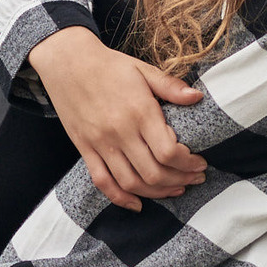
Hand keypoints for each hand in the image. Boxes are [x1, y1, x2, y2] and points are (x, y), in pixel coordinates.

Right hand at [26, 25, 207, 210]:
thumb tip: (197, 98)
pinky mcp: (85, 149)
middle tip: (194, 178)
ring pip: (131, 182)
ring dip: (157, 192)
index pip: (169, 151)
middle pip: (154, 172)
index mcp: (139, 111)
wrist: (67, 62)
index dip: (188, 163)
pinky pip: (102, 182)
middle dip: (181, 180)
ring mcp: (100, 143)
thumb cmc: (108, 65)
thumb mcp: (142, 70)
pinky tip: (138, 204)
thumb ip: (170, 86)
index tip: (199, 162)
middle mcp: (120, 131)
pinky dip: (121, 198)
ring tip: (175, 188)